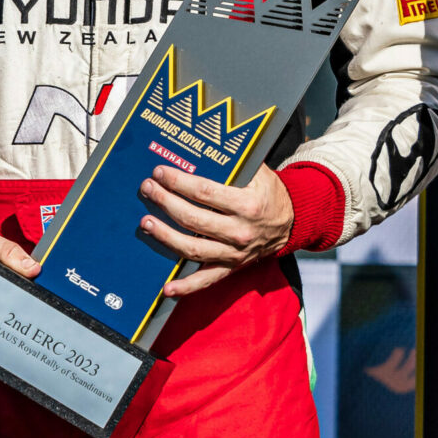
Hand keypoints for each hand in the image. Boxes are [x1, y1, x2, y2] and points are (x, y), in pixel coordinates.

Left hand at [140, 163, 293, 296]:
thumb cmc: (267, 192)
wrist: (292, 221)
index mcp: (247, 204)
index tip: (159, 172)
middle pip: (193, 219)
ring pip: (193, 249)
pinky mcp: (231, 267)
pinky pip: (206, 280)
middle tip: (147, 189)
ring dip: (166, 236)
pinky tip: (166, 288)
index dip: (178, 182)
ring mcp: (235, 253)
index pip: (204, 192)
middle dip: (165, 202)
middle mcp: (241, 231)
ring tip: (146, 222)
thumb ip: (231, 163)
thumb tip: (196, 149)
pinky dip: (186, 287)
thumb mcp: (256, 172)